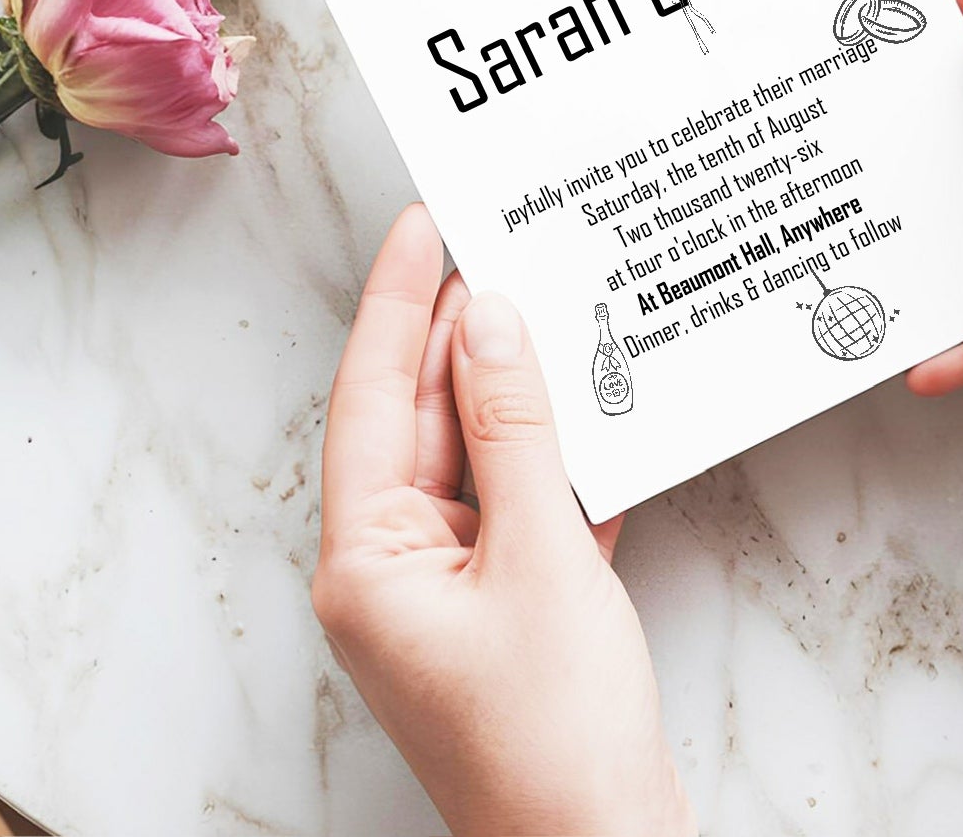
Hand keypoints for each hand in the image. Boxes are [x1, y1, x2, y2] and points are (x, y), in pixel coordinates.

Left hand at [312, 205, 693, 836]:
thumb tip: (492, 320)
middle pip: (425, 420)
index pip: (373, 396)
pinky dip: (557, 458)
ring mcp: (449, 592)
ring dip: (522, 392)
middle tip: (505, 241)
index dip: (400, 300)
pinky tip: (596, 408)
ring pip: (480, 459)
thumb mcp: (541, 559)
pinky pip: (521, 506)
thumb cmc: (555, 741)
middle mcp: (393, 570)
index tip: (424, 221)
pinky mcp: (506, 610)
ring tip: (557, 303)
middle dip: (466, 334)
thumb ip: (515, 430)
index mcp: (366, 560)